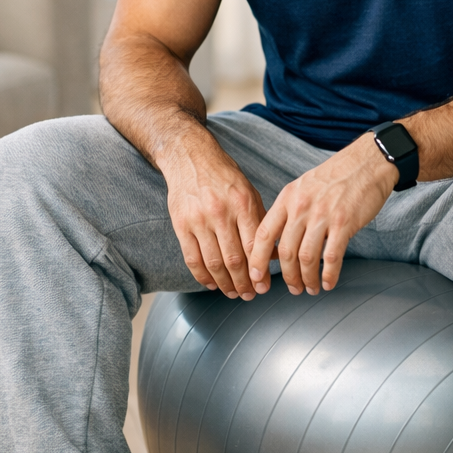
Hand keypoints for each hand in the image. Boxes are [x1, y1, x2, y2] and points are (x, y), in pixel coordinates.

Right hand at [166, 155, 267, 299]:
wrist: (190, 157)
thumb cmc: (224, 176)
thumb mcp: (249, 192)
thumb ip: (260, 222)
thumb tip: (271, 254)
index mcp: (242, 204)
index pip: (253, 247)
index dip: (259, 272)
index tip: (263, 286)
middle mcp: (221, 213)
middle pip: (234, 260)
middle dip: (244, 284)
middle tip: (249, 295)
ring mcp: (199, 220)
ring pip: (213, 263)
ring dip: (225, 285)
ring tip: (233, 293)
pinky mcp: (181, 225)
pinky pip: (192, 259)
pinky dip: (202, 277)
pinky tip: (211, 284)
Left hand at [247, 134, 396, 295]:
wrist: (366, 163)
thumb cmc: (335, 177)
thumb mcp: (302, 187)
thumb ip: (289, 211)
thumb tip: (278, 241)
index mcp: (287, 198)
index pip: (263, 234)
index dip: (257, 259)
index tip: (256, 277)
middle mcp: (301, 207)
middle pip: (285, 251)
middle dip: (287, 277)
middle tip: (293, 288)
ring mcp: (322, 215)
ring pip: (306, 258)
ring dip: (307, 279)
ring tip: (311, 288)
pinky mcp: (344, 223)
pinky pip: (331, 257)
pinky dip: (328, 275)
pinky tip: (328, 282)